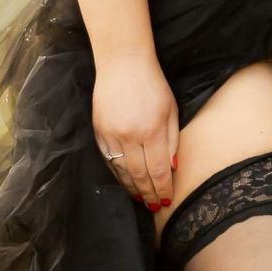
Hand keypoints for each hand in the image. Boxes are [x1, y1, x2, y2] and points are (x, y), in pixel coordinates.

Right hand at [91, 51, 178, 210]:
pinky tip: (123, 181)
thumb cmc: (153, 84)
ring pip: (121, 171)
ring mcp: (112, 134)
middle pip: (139, 175)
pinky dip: (116, 173)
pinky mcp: (99, 131)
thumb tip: (172, 169)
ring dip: (131, 188)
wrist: (123, 63)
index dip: (162, 190)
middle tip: (154, 207)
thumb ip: (172, 140)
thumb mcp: (171, 110)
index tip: (166, 202)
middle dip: (148, 194)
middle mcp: (131, 136)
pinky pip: (107, 159)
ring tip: (140, 198)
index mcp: (153, 131)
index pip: (158, 171)